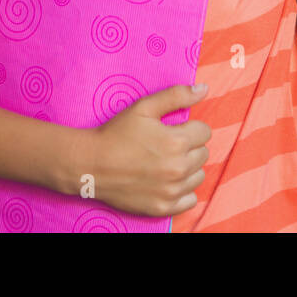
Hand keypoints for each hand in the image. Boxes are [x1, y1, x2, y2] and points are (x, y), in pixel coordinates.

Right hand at [77, 83, 210, 217]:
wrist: (91, 165)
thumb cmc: (116, 133)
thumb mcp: (144, 107)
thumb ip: (177, 96)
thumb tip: (205, 89)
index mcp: (176, 141)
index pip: (205, 132)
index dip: (190, 128)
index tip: (174, 130)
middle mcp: (178, 168)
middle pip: (203, 154)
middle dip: (190, 147)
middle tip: (167, 146)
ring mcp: (171, 191)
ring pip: (199, 176)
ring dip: (188, 168)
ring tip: (167, 163)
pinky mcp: (163, 207)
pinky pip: (190, 199)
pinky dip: (183, 191)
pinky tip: (168, 182)